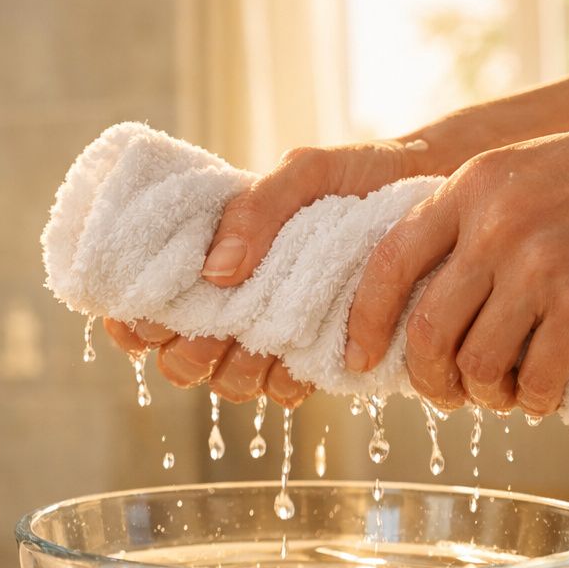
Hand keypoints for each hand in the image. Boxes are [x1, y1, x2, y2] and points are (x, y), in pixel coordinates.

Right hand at [102, 137, 429, 407]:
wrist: (435, 196)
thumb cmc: (364, 175)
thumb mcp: (308, 174)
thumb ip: (258, 208)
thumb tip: (216, 269)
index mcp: (211, 253)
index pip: (142, 304)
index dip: (132, 321)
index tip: (147, 314)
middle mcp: (233, 300)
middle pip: (176, 359)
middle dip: (187, 353)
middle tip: (219, 328)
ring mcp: (270, 333)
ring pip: (224, 383)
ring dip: (235, 371)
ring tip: (264, 339)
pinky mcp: (313, 358)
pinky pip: (279, 393)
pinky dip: (284, 382)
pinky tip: (303, 357)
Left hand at [344, 115, 568, 414]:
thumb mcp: (512, 170)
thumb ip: (461, 216)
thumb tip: (413, 289)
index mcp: (466, 191)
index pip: (387, 266)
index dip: (365, 322)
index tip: (360, 358)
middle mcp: (494, 230)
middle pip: (425, 330)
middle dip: (424, 378)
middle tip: (439, 393)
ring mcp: (540, 270)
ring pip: (476, 364)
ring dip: (480, 394)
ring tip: (496, 394)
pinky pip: (537, 379)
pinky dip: (531, 400)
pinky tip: (538, 397)